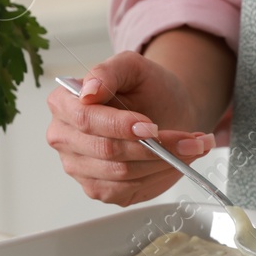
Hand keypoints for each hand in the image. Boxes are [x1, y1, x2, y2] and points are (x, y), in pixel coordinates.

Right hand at [46, 50, 215, 205]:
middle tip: (187, 138)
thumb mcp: (132, 67)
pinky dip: (160, 174)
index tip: (151, 127)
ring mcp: (79, 168)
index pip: (85, 119)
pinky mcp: (100, 188)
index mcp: (63, 103)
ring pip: (122, 172)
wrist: (165, 110)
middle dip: (152, 146)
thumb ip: (108, 71)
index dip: (119, 125)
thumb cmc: (146, 88)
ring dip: (165, 160)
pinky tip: (177, 160)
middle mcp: (64, 138)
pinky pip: (129, 188)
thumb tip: (88, 91)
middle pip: (106, 150)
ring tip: (192, 145)